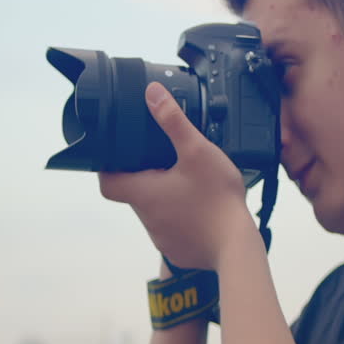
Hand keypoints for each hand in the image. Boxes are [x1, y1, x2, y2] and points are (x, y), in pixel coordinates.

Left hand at [100, 82, 254, 270]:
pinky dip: (182, 218)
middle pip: (134, 194)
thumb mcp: (196, 151)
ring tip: (187, 182)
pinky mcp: (180, 249)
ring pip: (156, 212)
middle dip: (146, 178)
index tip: (116, 156)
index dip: (107, 169)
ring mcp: (163, 237)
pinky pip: (174, 231)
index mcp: (143, 194)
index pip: (107, 183)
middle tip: (164, 160)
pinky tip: (200, 208)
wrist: (237, 248)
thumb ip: (173, 121)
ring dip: (165, 198)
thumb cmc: (216, 201)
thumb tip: (152, 94)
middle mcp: (147, 218)